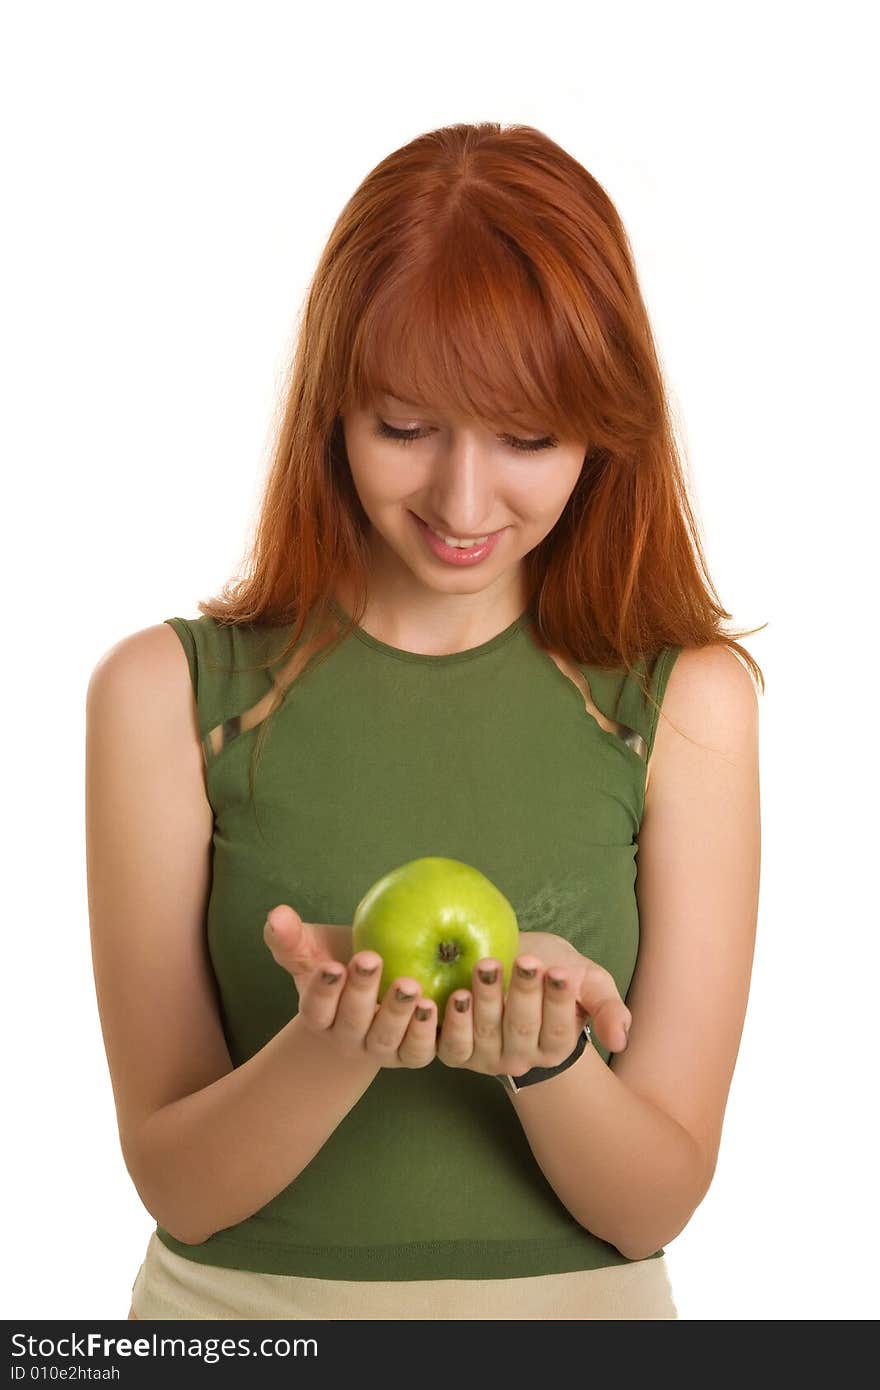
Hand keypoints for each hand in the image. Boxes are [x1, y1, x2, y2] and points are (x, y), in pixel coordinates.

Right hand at [262, 905, 437, 1068]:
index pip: (315, 1009)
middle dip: (361, 992)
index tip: (333, 965)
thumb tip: (276, 914)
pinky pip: (419, 1051)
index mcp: (320, 1016)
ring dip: (398, 1014)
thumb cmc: (341, 959)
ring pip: (385, 1040)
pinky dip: (429, 1031)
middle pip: (351, 1023)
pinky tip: (444, 1002)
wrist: (378, 982)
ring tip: (411, 985)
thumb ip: (291, 937)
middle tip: (371, 959)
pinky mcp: (411, 1052)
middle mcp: (348, 1038)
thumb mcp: (314, 948)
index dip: (323, 990)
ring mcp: (380, 1049)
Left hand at [436, 933, 631, 1076]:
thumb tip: (620, 1041)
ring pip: (482, 1035)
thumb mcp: (590, 983)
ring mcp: (485, 1056)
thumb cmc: (554, 970)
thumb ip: (607, 1008)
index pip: (559, 1030)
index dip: (559, 1002)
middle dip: (523, 993)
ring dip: (483, 1001)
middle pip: (521, 1029)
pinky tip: (438, 998)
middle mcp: (520, 1057)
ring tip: (484, 967)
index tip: (559, 972)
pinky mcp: (455, 1050)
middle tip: (525, 960)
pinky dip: (439, 1025)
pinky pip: (444, 1047)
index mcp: (555, 1046)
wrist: (514, 965)